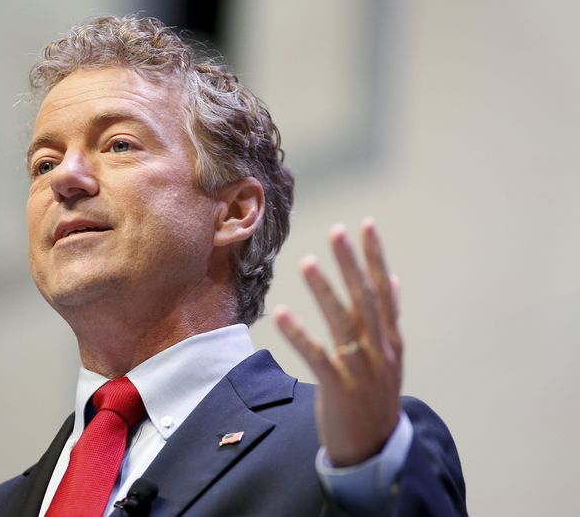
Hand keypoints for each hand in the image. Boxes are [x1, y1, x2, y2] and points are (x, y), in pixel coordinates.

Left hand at [274, 218, 402, 466]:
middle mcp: (379, 350)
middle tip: (336, 231)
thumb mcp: (391, 356)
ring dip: (325, 291)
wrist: (375, 449)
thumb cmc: (377, 396)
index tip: (366, 226)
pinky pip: (318, 357)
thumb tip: (392, 279)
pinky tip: (282, 313)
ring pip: (343, 323)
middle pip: (365, 299)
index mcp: (390, 339)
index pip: (383, 290)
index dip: (375, 257)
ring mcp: (361, 369)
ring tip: (307, 262)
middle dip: (351, 264)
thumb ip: (389, 318)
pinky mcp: (339, 389)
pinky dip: (300, 334)